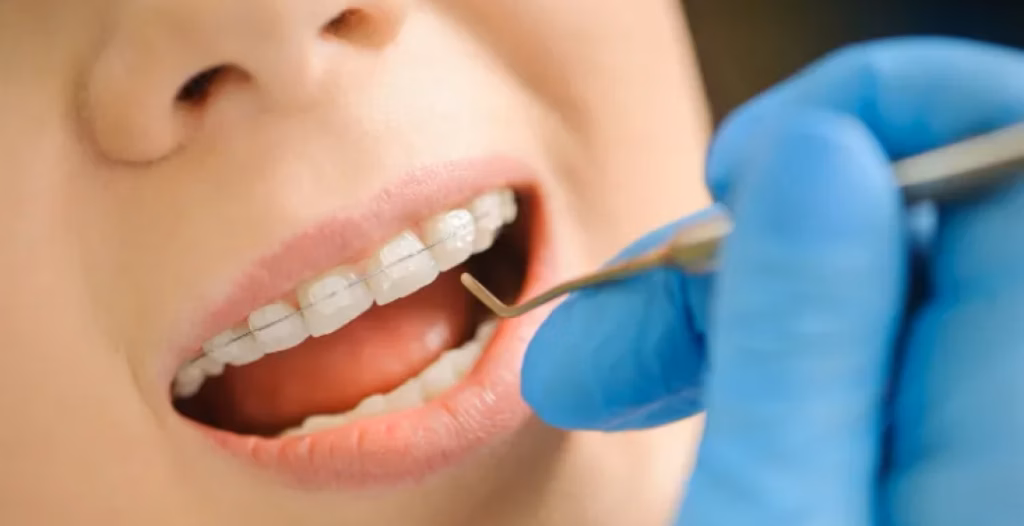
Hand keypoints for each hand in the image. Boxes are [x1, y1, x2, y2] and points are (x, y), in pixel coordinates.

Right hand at [521, 36, 1023, 524]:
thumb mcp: (760, 517)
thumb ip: (797, 336)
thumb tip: (814, 150)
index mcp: (1015, 427)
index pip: (1012, 143)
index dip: (873, 102)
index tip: (735, 164)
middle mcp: (1023, 411)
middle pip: (922, 213)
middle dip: (743, 233)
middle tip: (621, 313)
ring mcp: (987, 437)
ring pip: (877, 281)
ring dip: (725, 299)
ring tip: (602, 368)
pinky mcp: (939, 456)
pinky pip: (862, 348)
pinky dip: (754, 352)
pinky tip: (669, 385)